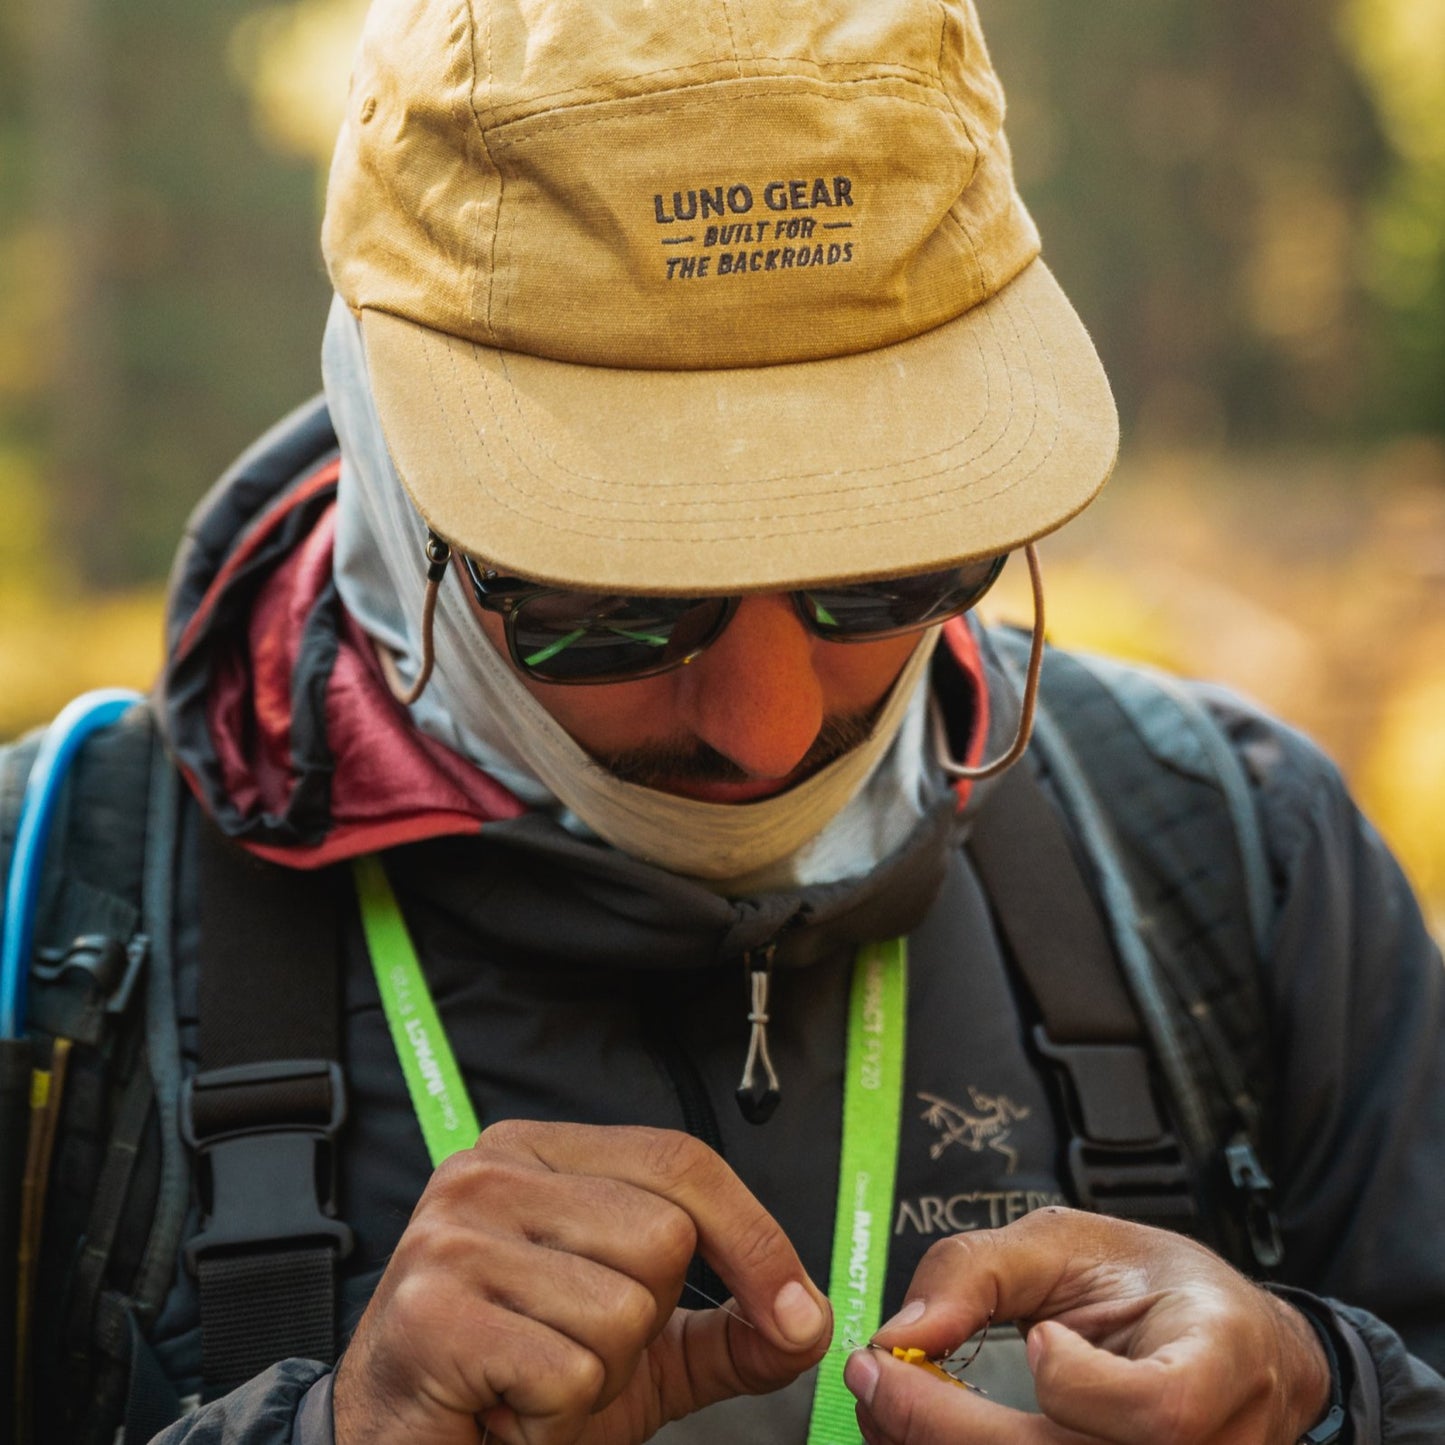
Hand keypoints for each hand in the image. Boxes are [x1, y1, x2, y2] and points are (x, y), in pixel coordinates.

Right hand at [333, 1120, 830, 1444]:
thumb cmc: (515, 1385)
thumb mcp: (638, 1347)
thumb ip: (728, 1329)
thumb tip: (809, 1318)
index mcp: (541, 1152)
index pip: (679, 1160)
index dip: (754, 1233)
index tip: (795, 1309)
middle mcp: (491, 1170)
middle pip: (662, 1237)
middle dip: (644, 1326)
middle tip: (574, 1352)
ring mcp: (454, 1234)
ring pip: (622, 1310)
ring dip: (596, 1380)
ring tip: (533, 1379)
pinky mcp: (432, 1312)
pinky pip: (569, 1372)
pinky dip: (554, 1418)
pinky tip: (504, 1408)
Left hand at [844, 1207, 1330, 1443]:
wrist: (1233, 1348)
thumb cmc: (1158, 1289)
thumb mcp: (1073, 1242)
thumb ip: (981, 1270)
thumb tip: (904, 1330)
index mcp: (1216, 1361)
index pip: (1161, 1409)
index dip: (1086, 1385)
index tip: (1039, 1338)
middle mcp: (1212, 1444)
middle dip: (950, 1427)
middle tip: (874, 1378)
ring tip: (889, 1406)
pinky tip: (924, 1432)